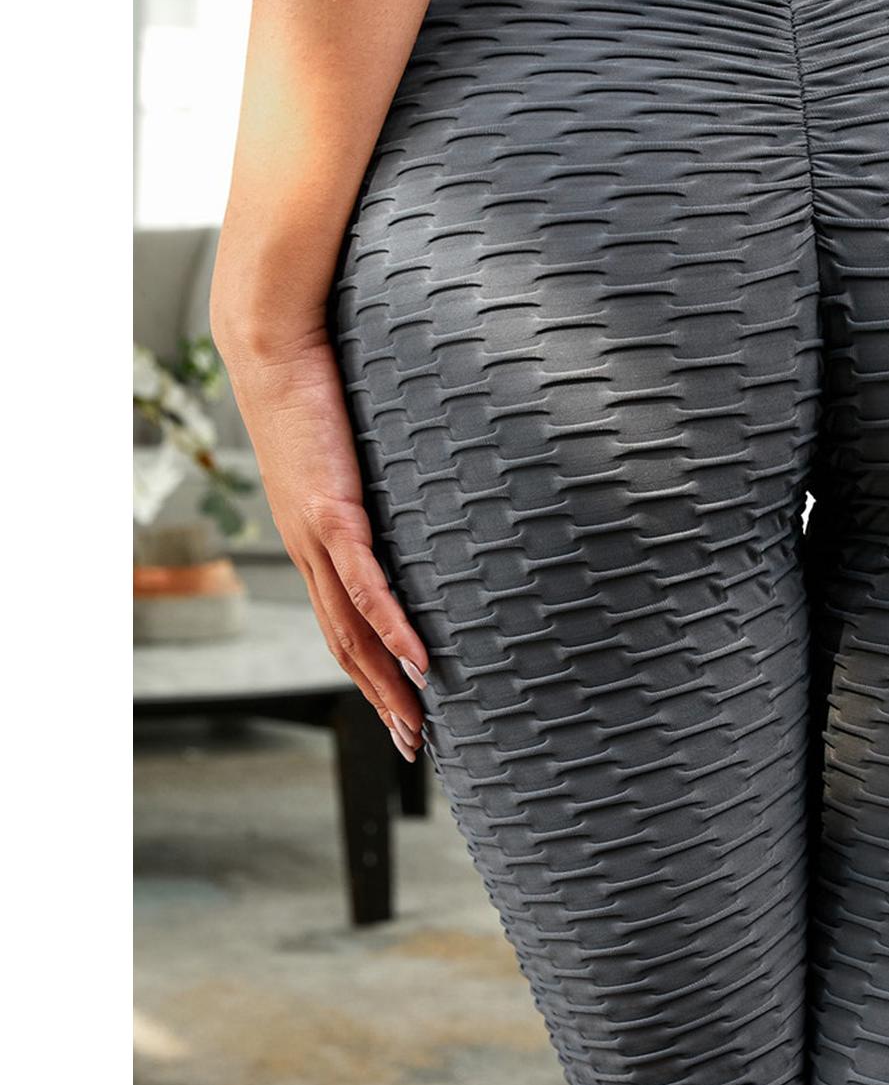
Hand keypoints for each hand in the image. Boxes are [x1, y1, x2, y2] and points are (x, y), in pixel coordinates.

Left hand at [219, 330, 429, 760]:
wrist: (272, 342)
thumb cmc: (317, 379)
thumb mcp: (353, 440)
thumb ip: (378, 469)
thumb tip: (418, 479)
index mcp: (312, 536)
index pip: (343, 621)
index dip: (371, 670)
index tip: (402, 706)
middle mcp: (307, 548)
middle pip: (346, 644)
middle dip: (381, 698)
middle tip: (414, 742)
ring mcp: (316, 535)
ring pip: (352, 629)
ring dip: (387, 683)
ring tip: (418, 723)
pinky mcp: (330, 511)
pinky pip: (365, 585)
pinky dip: (392, 628)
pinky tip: (419, 662)